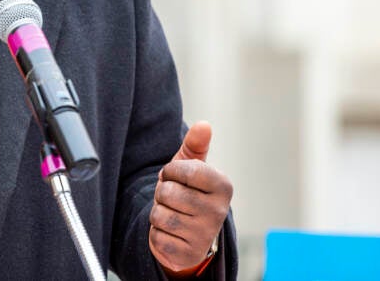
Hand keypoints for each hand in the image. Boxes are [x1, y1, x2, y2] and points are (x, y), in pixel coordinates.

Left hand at [148, 121, 231, 275]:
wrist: (187, 234)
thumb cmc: (187, 192)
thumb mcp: (190, 167)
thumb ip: (195, 146)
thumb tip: (204, 125)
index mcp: (223, 186)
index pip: (185, 170)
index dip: (171, 171)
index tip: (175, 176)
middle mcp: (219, 212)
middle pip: (169, 193)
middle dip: (162, 193)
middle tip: (173, 198)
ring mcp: (204, 235)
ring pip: (160, 215)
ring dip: (157, 212)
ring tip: (171, 213)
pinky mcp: (188, 255)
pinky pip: (157, 237)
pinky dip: (156, 233)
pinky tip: (170, 232)